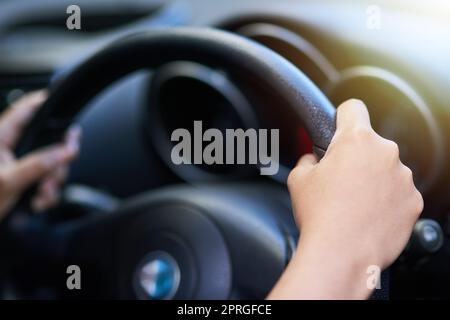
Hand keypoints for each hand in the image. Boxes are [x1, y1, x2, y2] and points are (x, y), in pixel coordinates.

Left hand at [0, 90, 80, 220]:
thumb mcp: (8, 181)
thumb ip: (38, 165)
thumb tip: (65, 151)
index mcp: (0, 138)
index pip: (25, 110)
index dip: (44, 103)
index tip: (63, 103)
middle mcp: (11, 148)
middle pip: (48, 141)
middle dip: (57, 161)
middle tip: (56, 173)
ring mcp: (20, 165)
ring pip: (52, 164)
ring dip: (52, 182)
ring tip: (42, 195)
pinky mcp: (25, 181)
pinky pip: (48, 181)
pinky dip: (48, 194)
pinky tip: (39, 201)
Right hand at [268, 99, 422, 298]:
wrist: (341, 255)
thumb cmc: (319, 215)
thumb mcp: (298, 178)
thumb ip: (309, 159)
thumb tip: (315, 159)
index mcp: (356, 140)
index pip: (353, 108)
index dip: (341, 117)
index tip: (338, 128)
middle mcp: (386, 153)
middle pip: (369, 144)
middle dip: (355, 157)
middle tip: (339, 181)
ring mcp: (403, 178)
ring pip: (385, 169)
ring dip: (372, 179)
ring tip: (353, 203)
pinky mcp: (414, 201)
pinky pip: (399, 192)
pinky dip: (386, 200)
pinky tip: (368, 215)